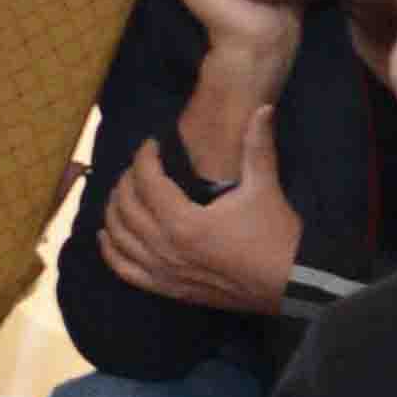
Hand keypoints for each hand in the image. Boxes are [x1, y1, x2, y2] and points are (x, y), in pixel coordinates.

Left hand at [87, 134, 310, 316]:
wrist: (291, 282)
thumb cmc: (275, 234)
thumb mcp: (264, 186)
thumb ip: (257, 145)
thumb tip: (262, 107)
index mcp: (184, 222)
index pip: (147, 182)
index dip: (144, 158)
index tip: (151, 145)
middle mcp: (165, 248)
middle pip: (127, 207)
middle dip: (127, 180)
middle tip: (138, 166)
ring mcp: (163, 271)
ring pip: (120, 238)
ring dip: (114, 211)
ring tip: (121, 192)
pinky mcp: (167, 289)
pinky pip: (125, 271)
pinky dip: (110, 252)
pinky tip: (106, 236)